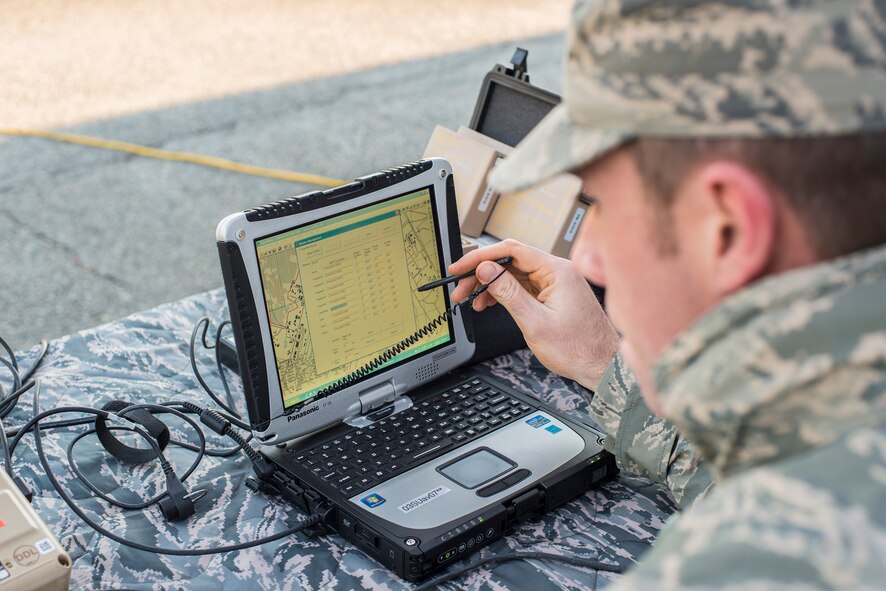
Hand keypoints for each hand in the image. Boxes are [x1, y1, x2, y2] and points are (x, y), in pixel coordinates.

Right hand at [449, 239, 619, 389]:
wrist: (602, 366)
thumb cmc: (578, 349)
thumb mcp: (534, 321)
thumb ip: (508, 292)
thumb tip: (486, 269)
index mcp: (557, 271)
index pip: (511, 250)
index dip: (481, 257)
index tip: (460, 267)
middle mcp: (558, 271)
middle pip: (511, 261)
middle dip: (482, 273)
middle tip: (461, 289)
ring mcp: (557, 283)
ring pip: (515, 274)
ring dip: (491, 285)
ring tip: (472, 301)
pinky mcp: (555, 294)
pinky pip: (524, 286)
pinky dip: (505, 293)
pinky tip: (491, 303)